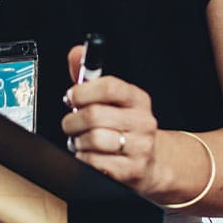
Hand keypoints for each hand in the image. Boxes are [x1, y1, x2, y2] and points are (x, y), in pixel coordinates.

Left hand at [60, 43, 163, 193]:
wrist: (151, 163)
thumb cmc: (123, 127)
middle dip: (73, 120)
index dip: (83, 91)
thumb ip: (88, 76)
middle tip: (71, 123)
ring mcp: (140, 147)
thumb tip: (76, 52)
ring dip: (77, 141)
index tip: (71, 97)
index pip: (110, 87)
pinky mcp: (132, 170)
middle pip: (95, 115)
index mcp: (137, 99)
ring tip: (80, 140)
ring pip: (93, 139)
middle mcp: (143, 122)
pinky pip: (94, 162)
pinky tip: (88, 155)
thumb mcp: (110, 100)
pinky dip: (83, 158)